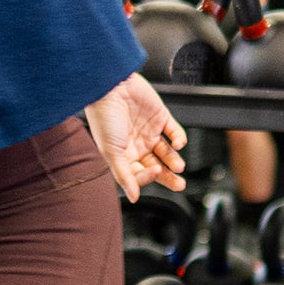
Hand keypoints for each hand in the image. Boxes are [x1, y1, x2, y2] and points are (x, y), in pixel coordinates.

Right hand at [85, 73, 187, 202]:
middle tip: (179, 184)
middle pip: (156, 166)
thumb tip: (133, 197)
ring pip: (167, 152)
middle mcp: (136, 145)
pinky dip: (179, 138)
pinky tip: (178, 144)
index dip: (148, 177)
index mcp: (122, 155)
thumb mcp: (112, 151)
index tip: (154, 173)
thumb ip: (124, 175)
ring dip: (174, 160)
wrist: (110, 87)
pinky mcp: (160, 117)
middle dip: (168, 177)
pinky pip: (174, 131)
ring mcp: (149, 131)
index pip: (139, 173)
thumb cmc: (103, 117)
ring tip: (179, 166)